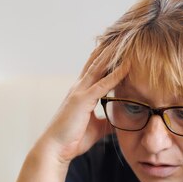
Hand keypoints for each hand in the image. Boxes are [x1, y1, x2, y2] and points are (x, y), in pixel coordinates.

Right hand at [38, 47, 128, 163]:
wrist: (56, 149)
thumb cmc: (72, 140)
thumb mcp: (95, 128)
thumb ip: (106, 120)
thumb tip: (118, 120)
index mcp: (81, 92)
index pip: (95, 69)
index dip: (106, 56)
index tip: (118, 44)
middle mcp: (79, 87)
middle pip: (97, 61)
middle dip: (109, 47)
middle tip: (123, 32)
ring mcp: (80, 92)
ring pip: (99, 67)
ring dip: (113, 54)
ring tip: (127, 40)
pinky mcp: (82, 100)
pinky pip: (102, 84)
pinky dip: (115, 74)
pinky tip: (127, 66)